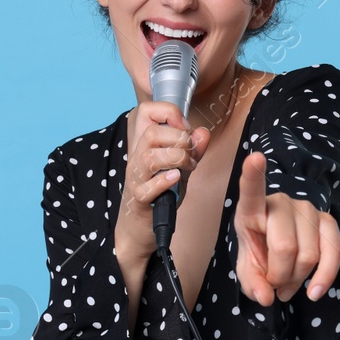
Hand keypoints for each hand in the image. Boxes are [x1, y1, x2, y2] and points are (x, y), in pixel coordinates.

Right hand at [114, 99, 210, 264]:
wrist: (140, 227)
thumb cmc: (159, 194)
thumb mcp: (180, 168)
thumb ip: (193, 150)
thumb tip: (203, 132)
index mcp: (145, 145)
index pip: (146, 111)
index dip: (168, 111)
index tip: (184, 127)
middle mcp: (137, 158)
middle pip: (151, 132)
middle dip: (178, 138)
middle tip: (190, 153)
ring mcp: (136, 178)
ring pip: (150, 156)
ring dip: (176, 159)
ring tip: (187, 168)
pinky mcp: (139, 199)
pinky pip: (147, 187)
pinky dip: (163, 181)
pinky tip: (176, 179)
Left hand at [233, 150, 339, 305]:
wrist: (278, 252)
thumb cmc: (259, 254)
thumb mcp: (247, 270)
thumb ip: (252, 284)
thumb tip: (266, 297)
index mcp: (252, 209)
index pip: (251, 190)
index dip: (252, 174)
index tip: (255, 158)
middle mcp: (281, 202)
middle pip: (285, 246)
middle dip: (280, 276)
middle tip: (274, 285)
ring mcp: (307, 209)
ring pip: (308, 255)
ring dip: (298, 280)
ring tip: (287, 285)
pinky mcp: (327, 220)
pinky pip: (333, 251)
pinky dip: (325, 277)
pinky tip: (315, 292)